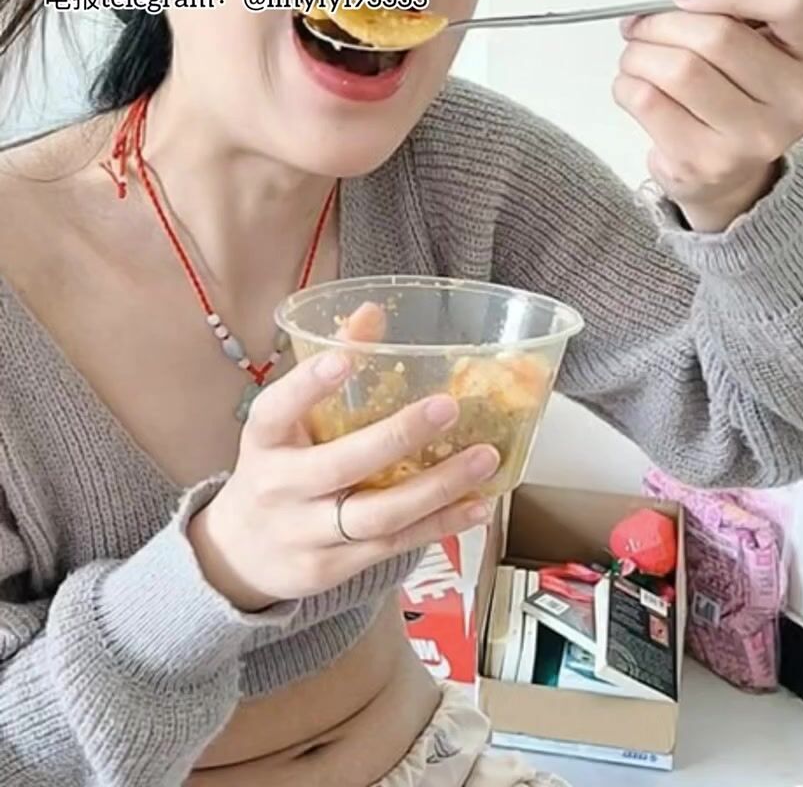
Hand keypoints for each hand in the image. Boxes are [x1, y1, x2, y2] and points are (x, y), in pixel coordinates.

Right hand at [188, 303, 499, 611]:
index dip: (307, 385)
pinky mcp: (333, 568)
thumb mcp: (287, 419)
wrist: (240, 554)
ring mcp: (306, 533)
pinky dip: (440, 525)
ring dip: (437, 487)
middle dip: (397, 436)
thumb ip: (330, 364)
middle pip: (341, 466)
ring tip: (484, 457)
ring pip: (377, 514)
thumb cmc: (277, 465)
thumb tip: (371, 311)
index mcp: (263, 440)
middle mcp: (279, 487)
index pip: (276, 408)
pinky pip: (394, 545)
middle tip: (449, 407)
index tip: (344, 360)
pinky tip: (478, 505)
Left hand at [613, 0, 802, 231]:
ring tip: (636, 55)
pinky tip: (636, 84)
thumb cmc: (742, 94)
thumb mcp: (762, 41)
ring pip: (679, 69)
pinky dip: (627, 84)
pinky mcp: (709, 162)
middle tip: (642, 24)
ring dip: (640, 53)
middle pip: (718, 36)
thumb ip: (736, 5)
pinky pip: (649, 102)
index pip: (791, 2)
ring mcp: (756, 137)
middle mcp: (799, 101)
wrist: (733, 174)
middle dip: (663, 23)